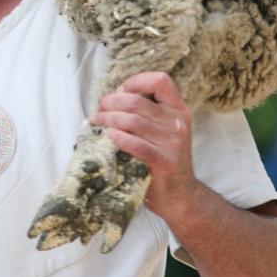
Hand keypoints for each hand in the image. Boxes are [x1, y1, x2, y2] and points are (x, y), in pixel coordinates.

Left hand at [90, 71, 199, 218]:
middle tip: (99, 110)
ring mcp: (173, 143)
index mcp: (178, 110)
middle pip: (137, 101)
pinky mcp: (165, 162)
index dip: (136, 81)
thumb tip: (112, 96)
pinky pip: (137, 145)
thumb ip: (143, 111)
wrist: (180, 196)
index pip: (160, 80)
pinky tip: (108, 137)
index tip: (120, 90)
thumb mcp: (160, 130)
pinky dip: (118, 138)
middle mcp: (178, 123)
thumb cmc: (162, 159)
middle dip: (111, 102)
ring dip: (108, 120)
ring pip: (132, 121)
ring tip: (96, 123)